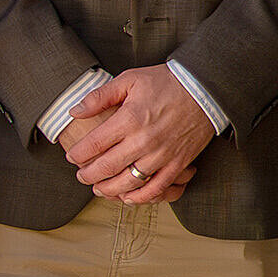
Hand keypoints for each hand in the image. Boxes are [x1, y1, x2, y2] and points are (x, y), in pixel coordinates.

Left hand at [61, 69, 211, 202]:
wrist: (206, 88)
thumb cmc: (166, 82)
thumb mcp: (129, 80)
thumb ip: (99, 96)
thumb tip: (74, 112)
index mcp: (129, 119)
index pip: (93, 145)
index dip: (77, 155)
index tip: (71, 157)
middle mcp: (144, 140)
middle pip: (107, 167)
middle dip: (88, 175)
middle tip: (80, 176)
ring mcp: (162, 154)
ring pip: (129, 182)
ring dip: (109, 190)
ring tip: (98, 188)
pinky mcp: (179, 163)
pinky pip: (157, 188)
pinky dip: (140, 196)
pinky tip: (128, 197)